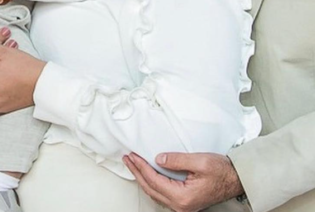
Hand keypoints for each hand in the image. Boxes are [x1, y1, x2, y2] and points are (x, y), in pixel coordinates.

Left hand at [123, 152, 243, 211]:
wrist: (235, 180)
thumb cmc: (221, 171)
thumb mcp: (200, 161)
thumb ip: (177, 160)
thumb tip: (158, 159)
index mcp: (183, 197)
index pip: (154, 181)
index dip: (141, 167)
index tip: (132, 156)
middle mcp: (181, 205)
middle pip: (151, 189)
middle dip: (137, 173)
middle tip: (127, 159)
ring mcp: (182, 206)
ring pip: (155, 193)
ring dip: (142, 178)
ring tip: (133, 165)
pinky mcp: (184, 202)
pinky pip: (162, 194)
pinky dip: (151, 183)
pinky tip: (147, 174)